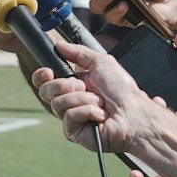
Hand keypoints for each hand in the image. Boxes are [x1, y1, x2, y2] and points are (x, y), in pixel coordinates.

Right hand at [33, 40, 165, 155]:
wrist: (134, 113)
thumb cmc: (123, 91)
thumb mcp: (102, 63)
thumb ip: (78, 53)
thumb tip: (59, 45)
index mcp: (75, 84)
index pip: (45, 81)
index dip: (41, 75)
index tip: (48, 71)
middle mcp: (71, 100)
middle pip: (45, 91)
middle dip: (65, 85)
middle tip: (84, 86)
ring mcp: (71, 117)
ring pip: (57, 103)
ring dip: (82, 99)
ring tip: (100, 102)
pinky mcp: (74, 132)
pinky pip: (68, 116)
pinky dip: (87, 111)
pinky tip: (100, 115)